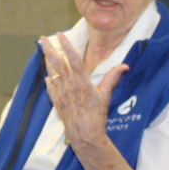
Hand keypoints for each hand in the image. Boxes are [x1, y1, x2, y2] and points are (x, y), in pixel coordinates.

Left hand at [41, 33, 127, 150]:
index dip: (67, 45)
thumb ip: (113, 78)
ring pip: (52, 72)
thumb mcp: (106, 95)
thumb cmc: (97, 116)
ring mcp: (61, 93)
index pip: (73, 59)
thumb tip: (125, 66)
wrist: (85, 135)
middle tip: (43, 38)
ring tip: (44, 50)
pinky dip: (49, 79)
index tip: (60, 35)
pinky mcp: (56, 102)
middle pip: (57, 62)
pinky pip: (50, 87)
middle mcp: (69, 85)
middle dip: (50, 49)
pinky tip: (48, 75)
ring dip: (47, 60)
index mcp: (82, 81)